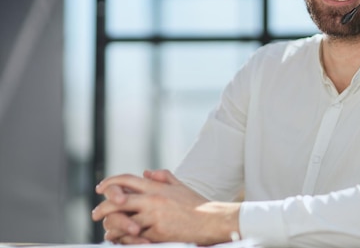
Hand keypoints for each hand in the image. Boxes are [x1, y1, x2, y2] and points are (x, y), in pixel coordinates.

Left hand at [92, 169, 240, 244]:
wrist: (210, 220)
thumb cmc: (195, 204)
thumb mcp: (180, 185)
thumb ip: (162, 177)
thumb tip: (145, 172)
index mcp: (157, 188)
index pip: (127, 180)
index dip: (110, 182)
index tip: (100, 188)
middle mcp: (153, 200)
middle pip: (118, 201)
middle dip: (102, 208)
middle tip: (95, 214)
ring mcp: (154, 217)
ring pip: (124, 222)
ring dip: (113, 228)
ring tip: (109, 231)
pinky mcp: (158, 233)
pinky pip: (135, 238)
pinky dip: (127, 240)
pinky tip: (123, 240)